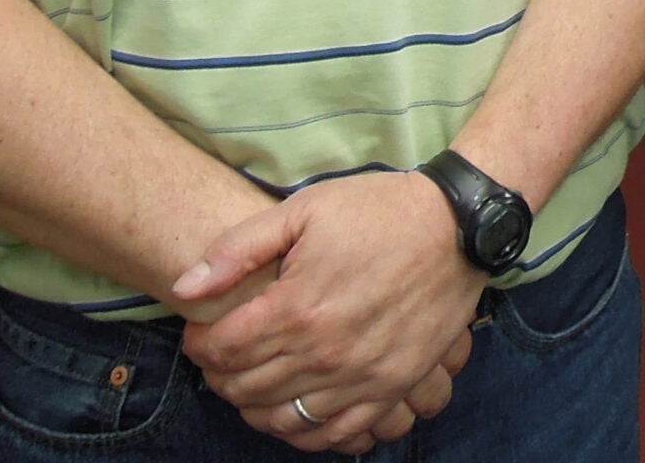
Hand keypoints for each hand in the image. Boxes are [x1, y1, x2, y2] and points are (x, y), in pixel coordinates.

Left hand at [173, 170, 485, 449]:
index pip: (222, 350)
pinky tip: (297, 411)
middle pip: (246, 388)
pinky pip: (337, 433)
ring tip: (253, 383)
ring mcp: (360, 377)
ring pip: (285, 418)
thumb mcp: (304, 211)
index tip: (201, 332)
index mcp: (297, 308)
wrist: (459, 225)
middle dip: (221, 375)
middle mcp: (324, 353)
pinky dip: (307, 432)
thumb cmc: (379, 212)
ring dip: (256, 407)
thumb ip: (238, 249)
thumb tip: (184, 288)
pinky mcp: (391, 387)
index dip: (200, 344)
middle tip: (222, 356)